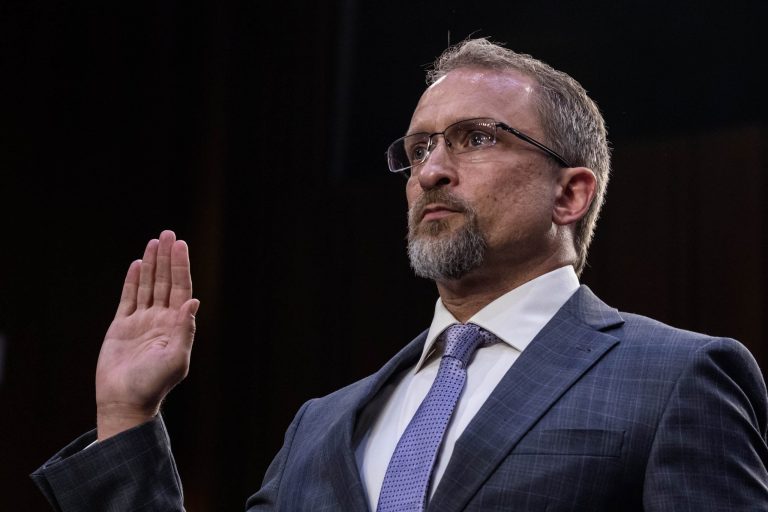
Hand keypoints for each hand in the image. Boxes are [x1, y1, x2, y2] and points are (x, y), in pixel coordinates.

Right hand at [95, 230, 199, 439]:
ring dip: (152, 264)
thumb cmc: (153, 384)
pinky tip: (138, 265)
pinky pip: (128, 298)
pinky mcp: (122, 327)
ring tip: (154, 242)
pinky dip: (133, 281)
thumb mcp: (175, 358)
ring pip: (148, 286)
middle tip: (168, 234)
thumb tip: (194, 301)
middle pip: (166, 282)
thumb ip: (185, 330)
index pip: (181, 289)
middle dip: (167, 258)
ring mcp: (141, 322)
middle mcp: (161, 320)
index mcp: (176, 325)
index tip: (180, 246)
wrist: (125, 402)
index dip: (181, 267)